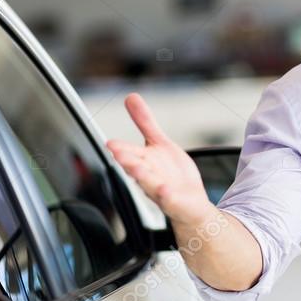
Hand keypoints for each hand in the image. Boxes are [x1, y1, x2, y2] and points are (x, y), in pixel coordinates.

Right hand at [106, 93, 211, 226]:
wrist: (189, 202)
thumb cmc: (172, 174)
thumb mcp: (160, 143)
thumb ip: (145, 123)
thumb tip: (131, 97)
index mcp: (145, 161)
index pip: (131, 153)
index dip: (121, 149)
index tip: (110, 143)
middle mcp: (149, 176)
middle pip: (136, 168)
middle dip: (127, 161)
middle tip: (117, 153)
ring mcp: (161, 190)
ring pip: (149, 184)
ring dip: (142, 177)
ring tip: (136, 169)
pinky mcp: (174, 202)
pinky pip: (169, 200)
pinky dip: (166, 195)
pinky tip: (165, 190)